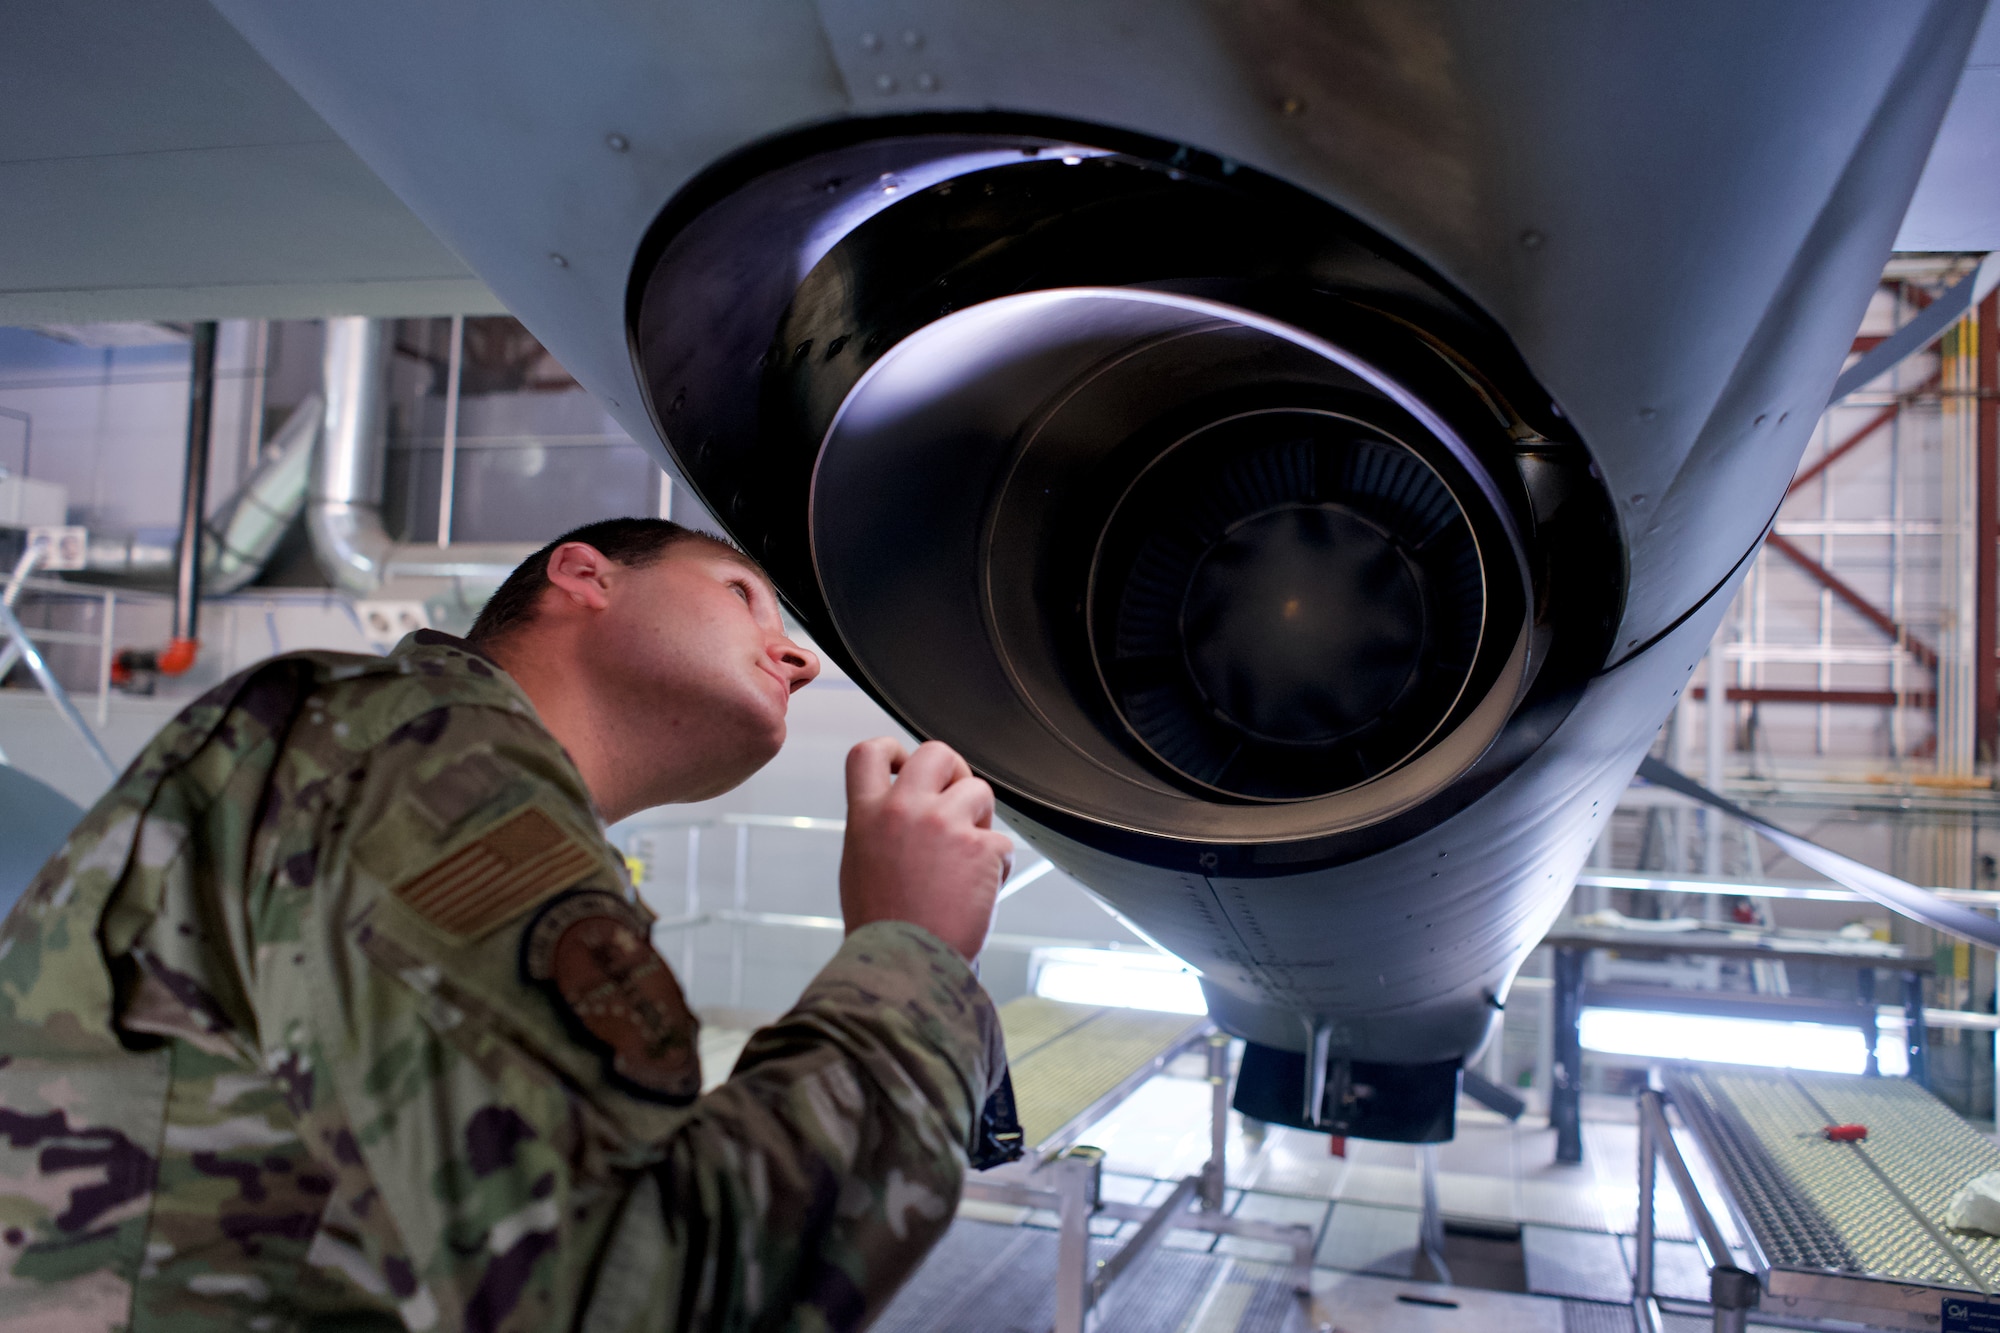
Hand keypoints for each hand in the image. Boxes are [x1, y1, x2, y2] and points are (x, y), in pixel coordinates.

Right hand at [840, 738, 1014, 960]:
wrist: (905, 966)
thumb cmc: (883, 927)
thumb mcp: (860, 864)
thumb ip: (881, 827)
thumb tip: (910, 808)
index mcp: (867, 815)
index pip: (869, 753)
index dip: (891, 749)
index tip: (903, 764)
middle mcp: (904, 809)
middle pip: (937, 753)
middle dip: (954, 771)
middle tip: (958, 801)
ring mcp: (945, 824)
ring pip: (979, 792)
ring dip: (981, 823)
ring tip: (968, 863)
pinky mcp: (981, 847)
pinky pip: (1002, 843)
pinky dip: (997, 868)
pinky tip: (979, 894)